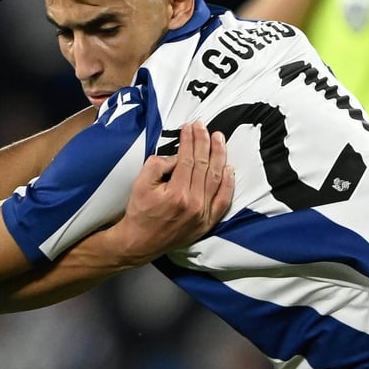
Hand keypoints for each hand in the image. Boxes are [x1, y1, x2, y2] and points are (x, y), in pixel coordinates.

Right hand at [112, 121, 233, 263]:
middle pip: (203, 165)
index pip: (188, 159)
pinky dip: (228, 184)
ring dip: (218, 156)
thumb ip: (158, 164)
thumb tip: (177, 156)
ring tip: (218, 139)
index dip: (190, 140)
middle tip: (203, 126)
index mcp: (176, 193)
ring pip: (215, 179)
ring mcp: (203, 215)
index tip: (190, 126)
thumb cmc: (140, 211)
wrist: (140, 242)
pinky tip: (229, 168)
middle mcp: (194, 204)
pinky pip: (223, 201)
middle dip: (204, 142)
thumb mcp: (140, 183)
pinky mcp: (207, 223)